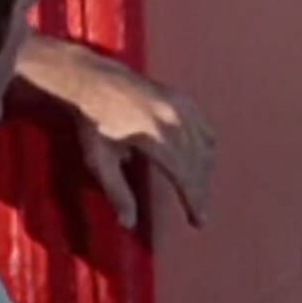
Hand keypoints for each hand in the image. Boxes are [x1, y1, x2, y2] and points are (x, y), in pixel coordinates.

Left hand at [16, 36, 215, 230]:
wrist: (95, 79)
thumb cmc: (94, 122)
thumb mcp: (99, 161)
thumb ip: (116, 192)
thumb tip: (128, 223)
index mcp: (155, 136)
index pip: (184, 175)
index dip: (194, 200)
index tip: (199, 221)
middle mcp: (174, 119)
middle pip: (198, 163)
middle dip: (200, 191)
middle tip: (199, 215)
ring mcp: (182, 105)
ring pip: (206, 146)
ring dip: (205, 172)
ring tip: (198, 192)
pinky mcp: (184, 98)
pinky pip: (205, 128)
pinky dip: (207, 149)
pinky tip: (202, 163)